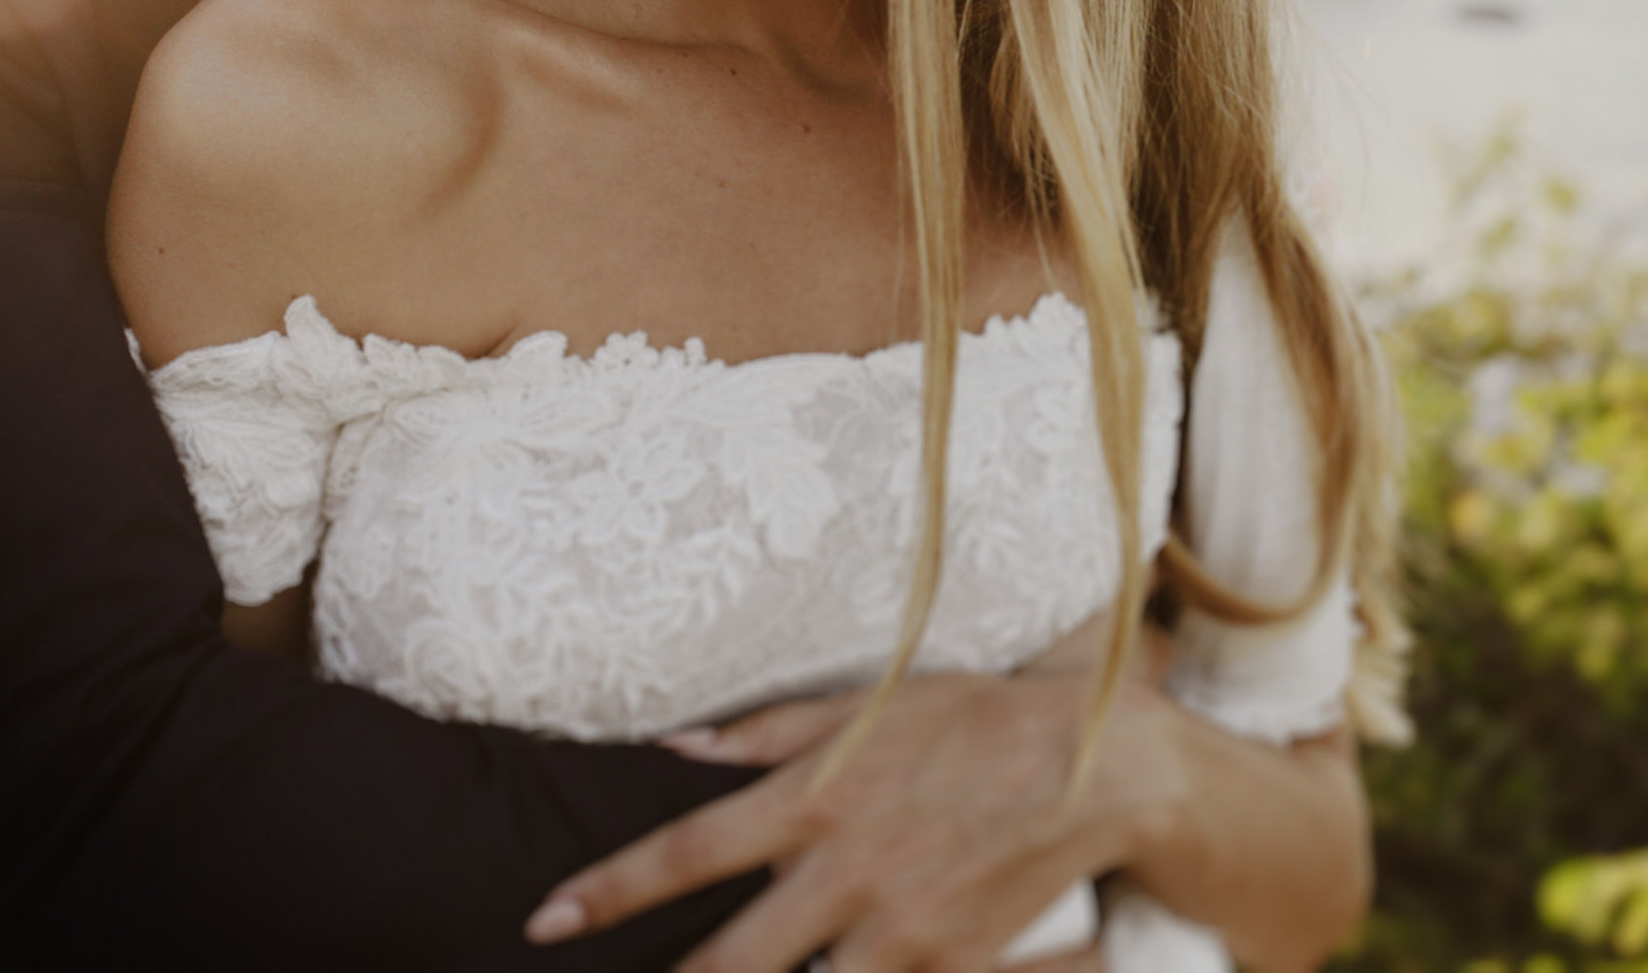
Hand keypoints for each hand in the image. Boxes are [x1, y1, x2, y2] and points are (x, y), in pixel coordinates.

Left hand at [526, 668, 1187, 972]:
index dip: (610, 890)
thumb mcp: (874, 701)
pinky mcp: (947, 965)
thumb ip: (766, 731)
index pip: (689, 850)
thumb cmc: (979, 720)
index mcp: (819, 795)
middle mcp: (847, 868)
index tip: (545, 920)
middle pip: (728, 959)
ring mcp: (899, 928)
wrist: (1101, 768)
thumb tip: (674, 746)